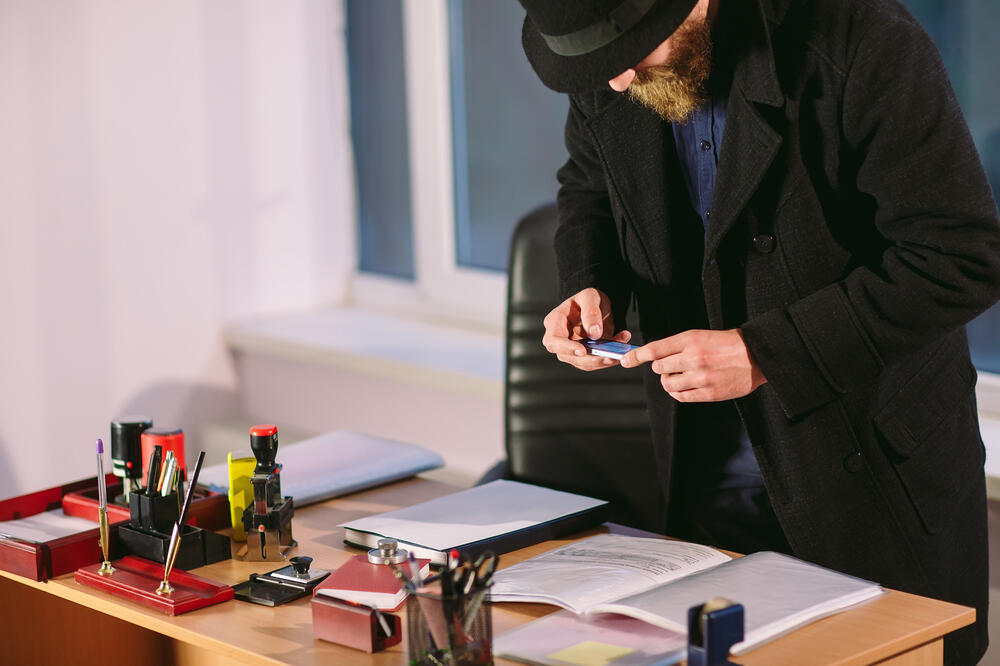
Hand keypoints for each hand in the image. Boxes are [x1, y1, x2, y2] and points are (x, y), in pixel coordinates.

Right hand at [542, 288, 631, 370]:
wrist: (598, 304)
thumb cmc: (589, 298)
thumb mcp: (590, 296)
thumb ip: (591, 312)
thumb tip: (594, 333)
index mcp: (555, 322)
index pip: (553, 340)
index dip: (566, 348)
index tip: (582, 350)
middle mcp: (560, 338)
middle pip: (568, 356)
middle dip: (589, 359)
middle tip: (608, 356)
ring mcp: (571, 348)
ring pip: (583, 363)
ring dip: (602, 360)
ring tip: (619, 350)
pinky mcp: (585, 354)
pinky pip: (595, 361)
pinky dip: (609, 357)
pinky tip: (620, 346)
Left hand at [620, 329, 766, 400]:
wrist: (756, 356)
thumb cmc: (726, 344)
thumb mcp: (700, 335)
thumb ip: (676, 345)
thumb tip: (653, 356)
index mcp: (691, 339)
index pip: (655, 349)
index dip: (637, 356)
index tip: (625, 361)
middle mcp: (694, 358)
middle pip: (659, 368)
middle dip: (662, 367)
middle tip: (673, 365)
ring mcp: (702, 377)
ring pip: (668, 384)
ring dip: (670, 380)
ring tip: (682, 375)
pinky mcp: (709, 393)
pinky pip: (681, 396)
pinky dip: (678, 392)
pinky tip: (686, 385)